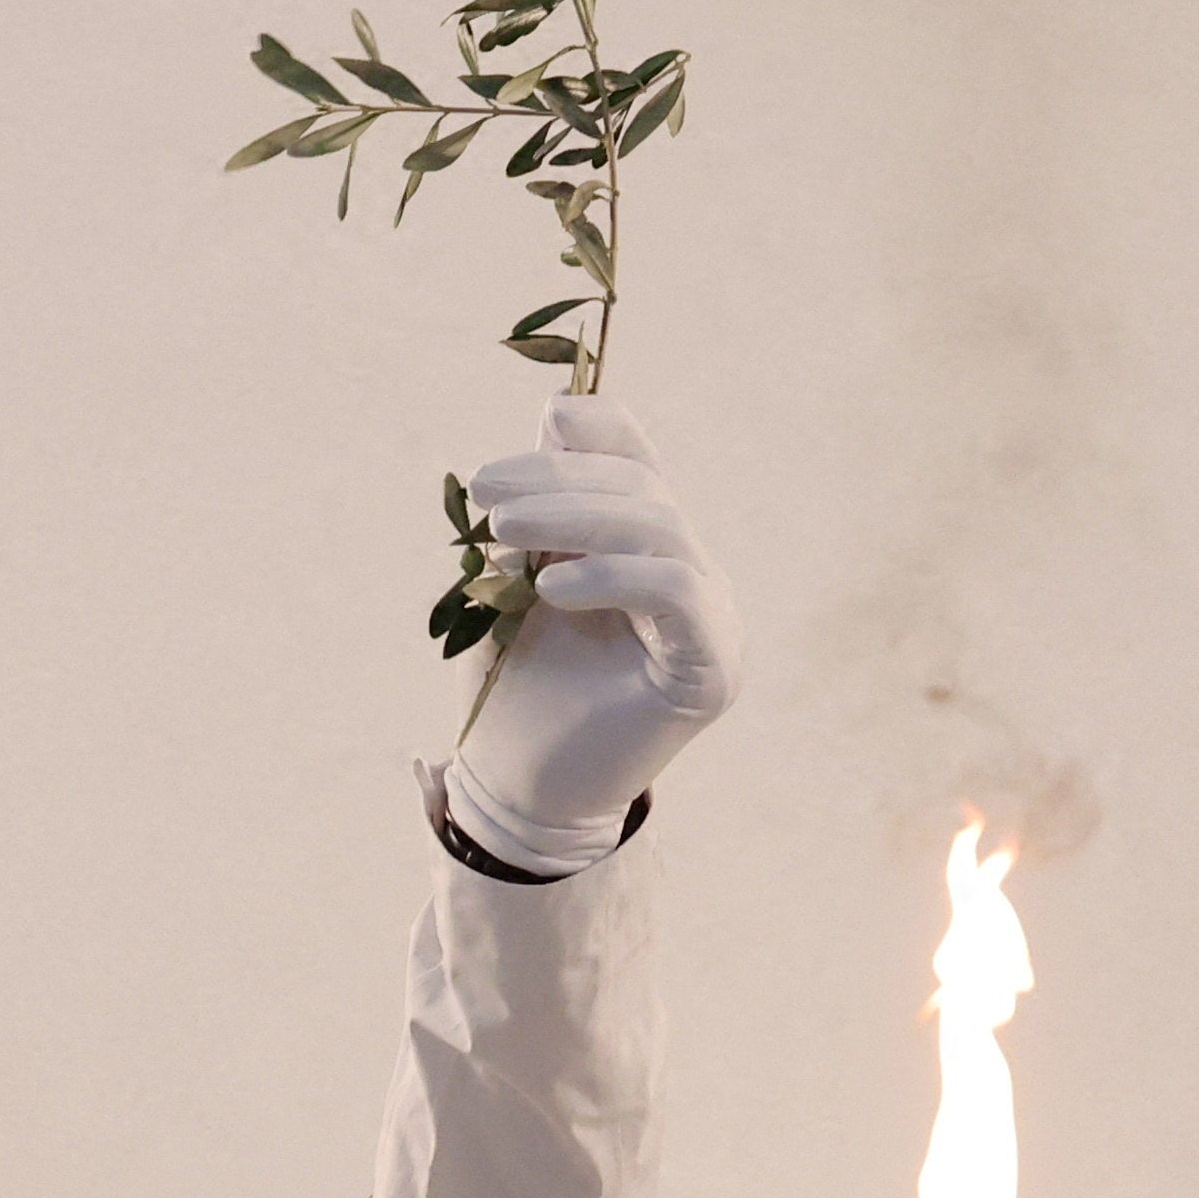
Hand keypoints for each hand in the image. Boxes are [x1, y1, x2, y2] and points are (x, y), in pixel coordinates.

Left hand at [437, 397, 735, 870]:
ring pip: (660, 529)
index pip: (641, 464)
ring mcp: (712, 622)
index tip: (539, 422)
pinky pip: (678, 593)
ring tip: (502, 528)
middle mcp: (693, 577)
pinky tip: (550, 588)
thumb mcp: (517, 575)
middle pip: (644, 490)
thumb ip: (543, 507)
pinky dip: (612, 576)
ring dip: (573, 516)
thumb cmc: (515, 683)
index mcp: (651, 550)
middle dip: (561, 478)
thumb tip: (558, 411)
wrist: (517, 786)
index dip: (599, 431)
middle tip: (486, 489)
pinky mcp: (712, 669)